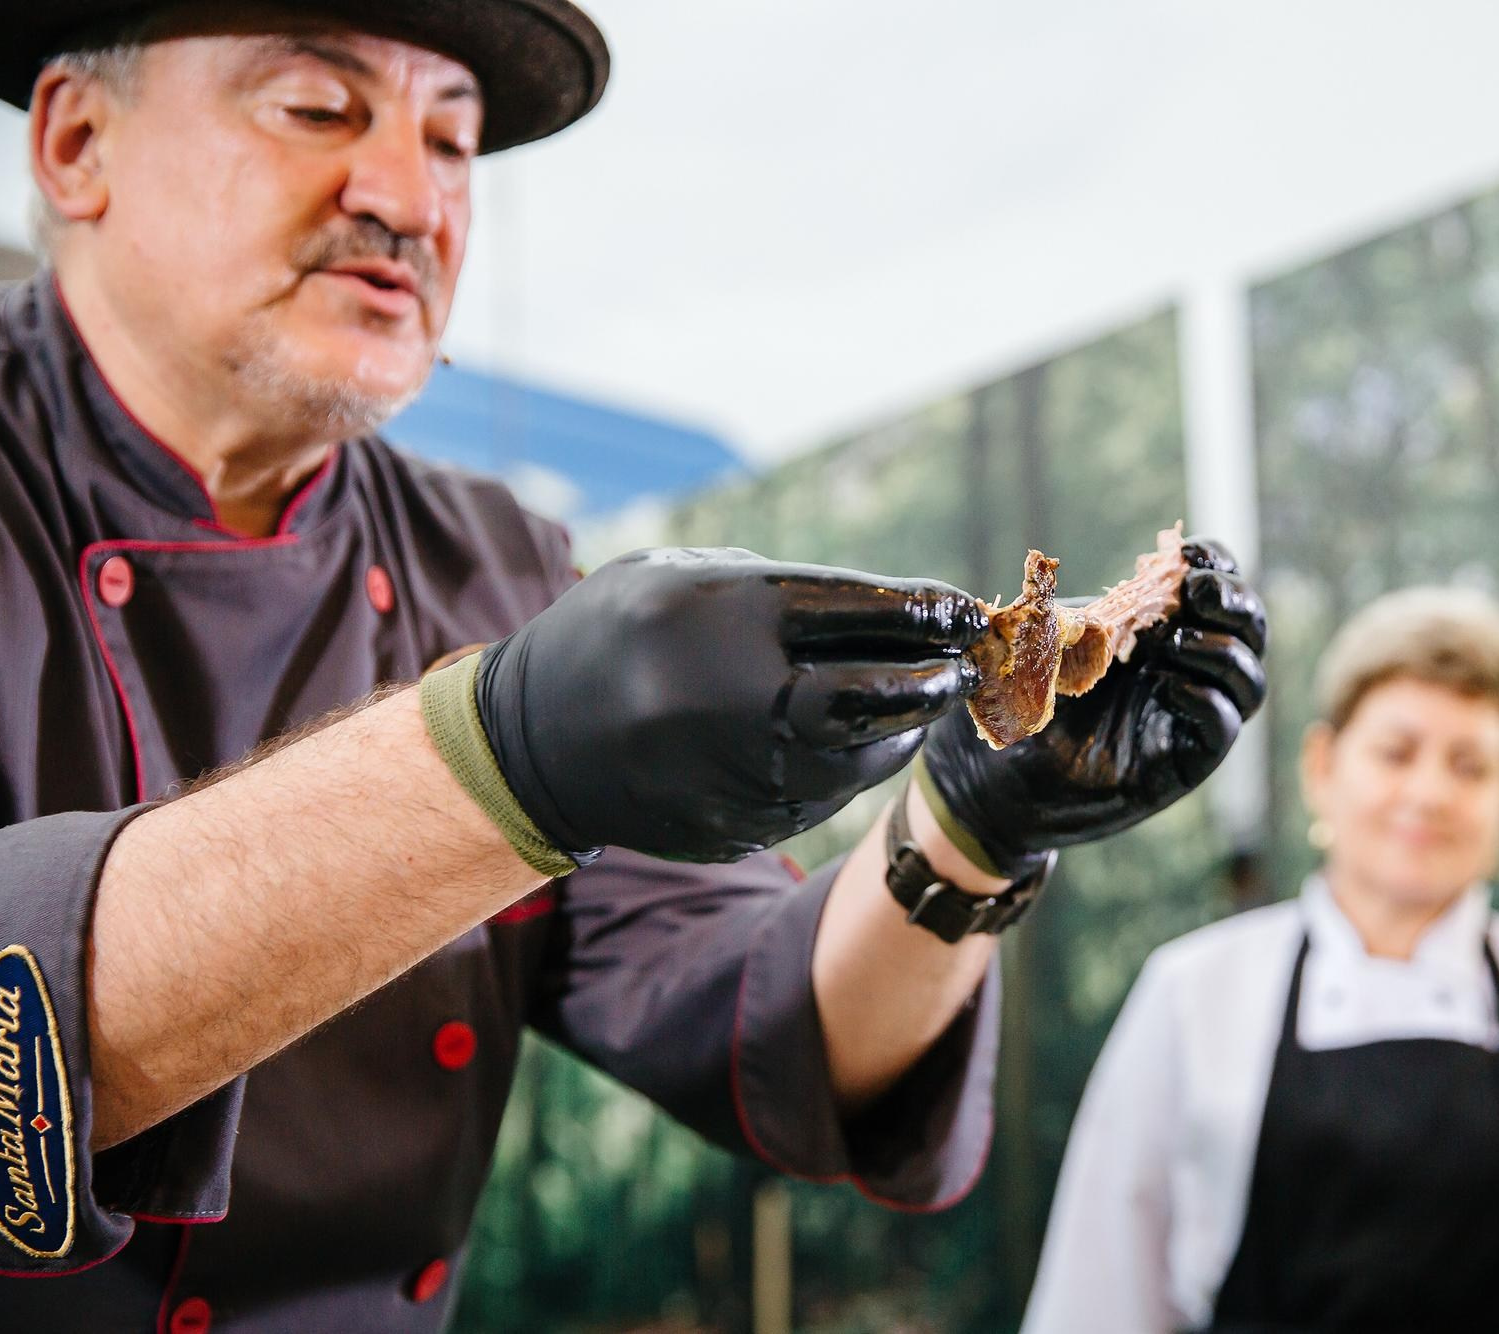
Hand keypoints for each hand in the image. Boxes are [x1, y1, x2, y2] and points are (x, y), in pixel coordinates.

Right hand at [475, 548, 987, 861]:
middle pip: (874, 694)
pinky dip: (851, 768)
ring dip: (901, 730)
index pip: (857, 610)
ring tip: (921, 701)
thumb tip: (898, 617)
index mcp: (723, 614)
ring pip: (859, 759)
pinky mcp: (733, 827)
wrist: (531, 740)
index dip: (924, 610)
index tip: (967, 610)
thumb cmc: (622, 631)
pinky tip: (861, 743)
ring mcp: (735, 773)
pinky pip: (820, 799)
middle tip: (965, 665)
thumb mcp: (684, 576)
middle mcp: (734, 697)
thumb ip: (783, 591)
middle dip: (933, 680)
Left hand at [919, 538, 1266, 875]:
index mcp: (1161, 628)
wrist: (1000, 778)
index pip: (1218, 586)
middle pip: (1248, 627)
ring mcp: (1189, 714)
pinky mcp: (1184, 759)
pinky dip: (1205, 697)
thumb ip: (1090, 609)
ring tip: (1174, 640)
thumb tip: (1129, 578)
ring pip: (1247, 677)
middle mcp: (1187, 667)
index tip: (1188, 553)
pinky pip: (1221, 724)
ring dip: (1222, 648)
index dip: (1215, 563)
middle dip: (1233, 600)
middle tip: (1196, 590)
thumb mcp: (1054, 641)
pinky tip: (1166, 684)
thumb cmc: (1025, 704)